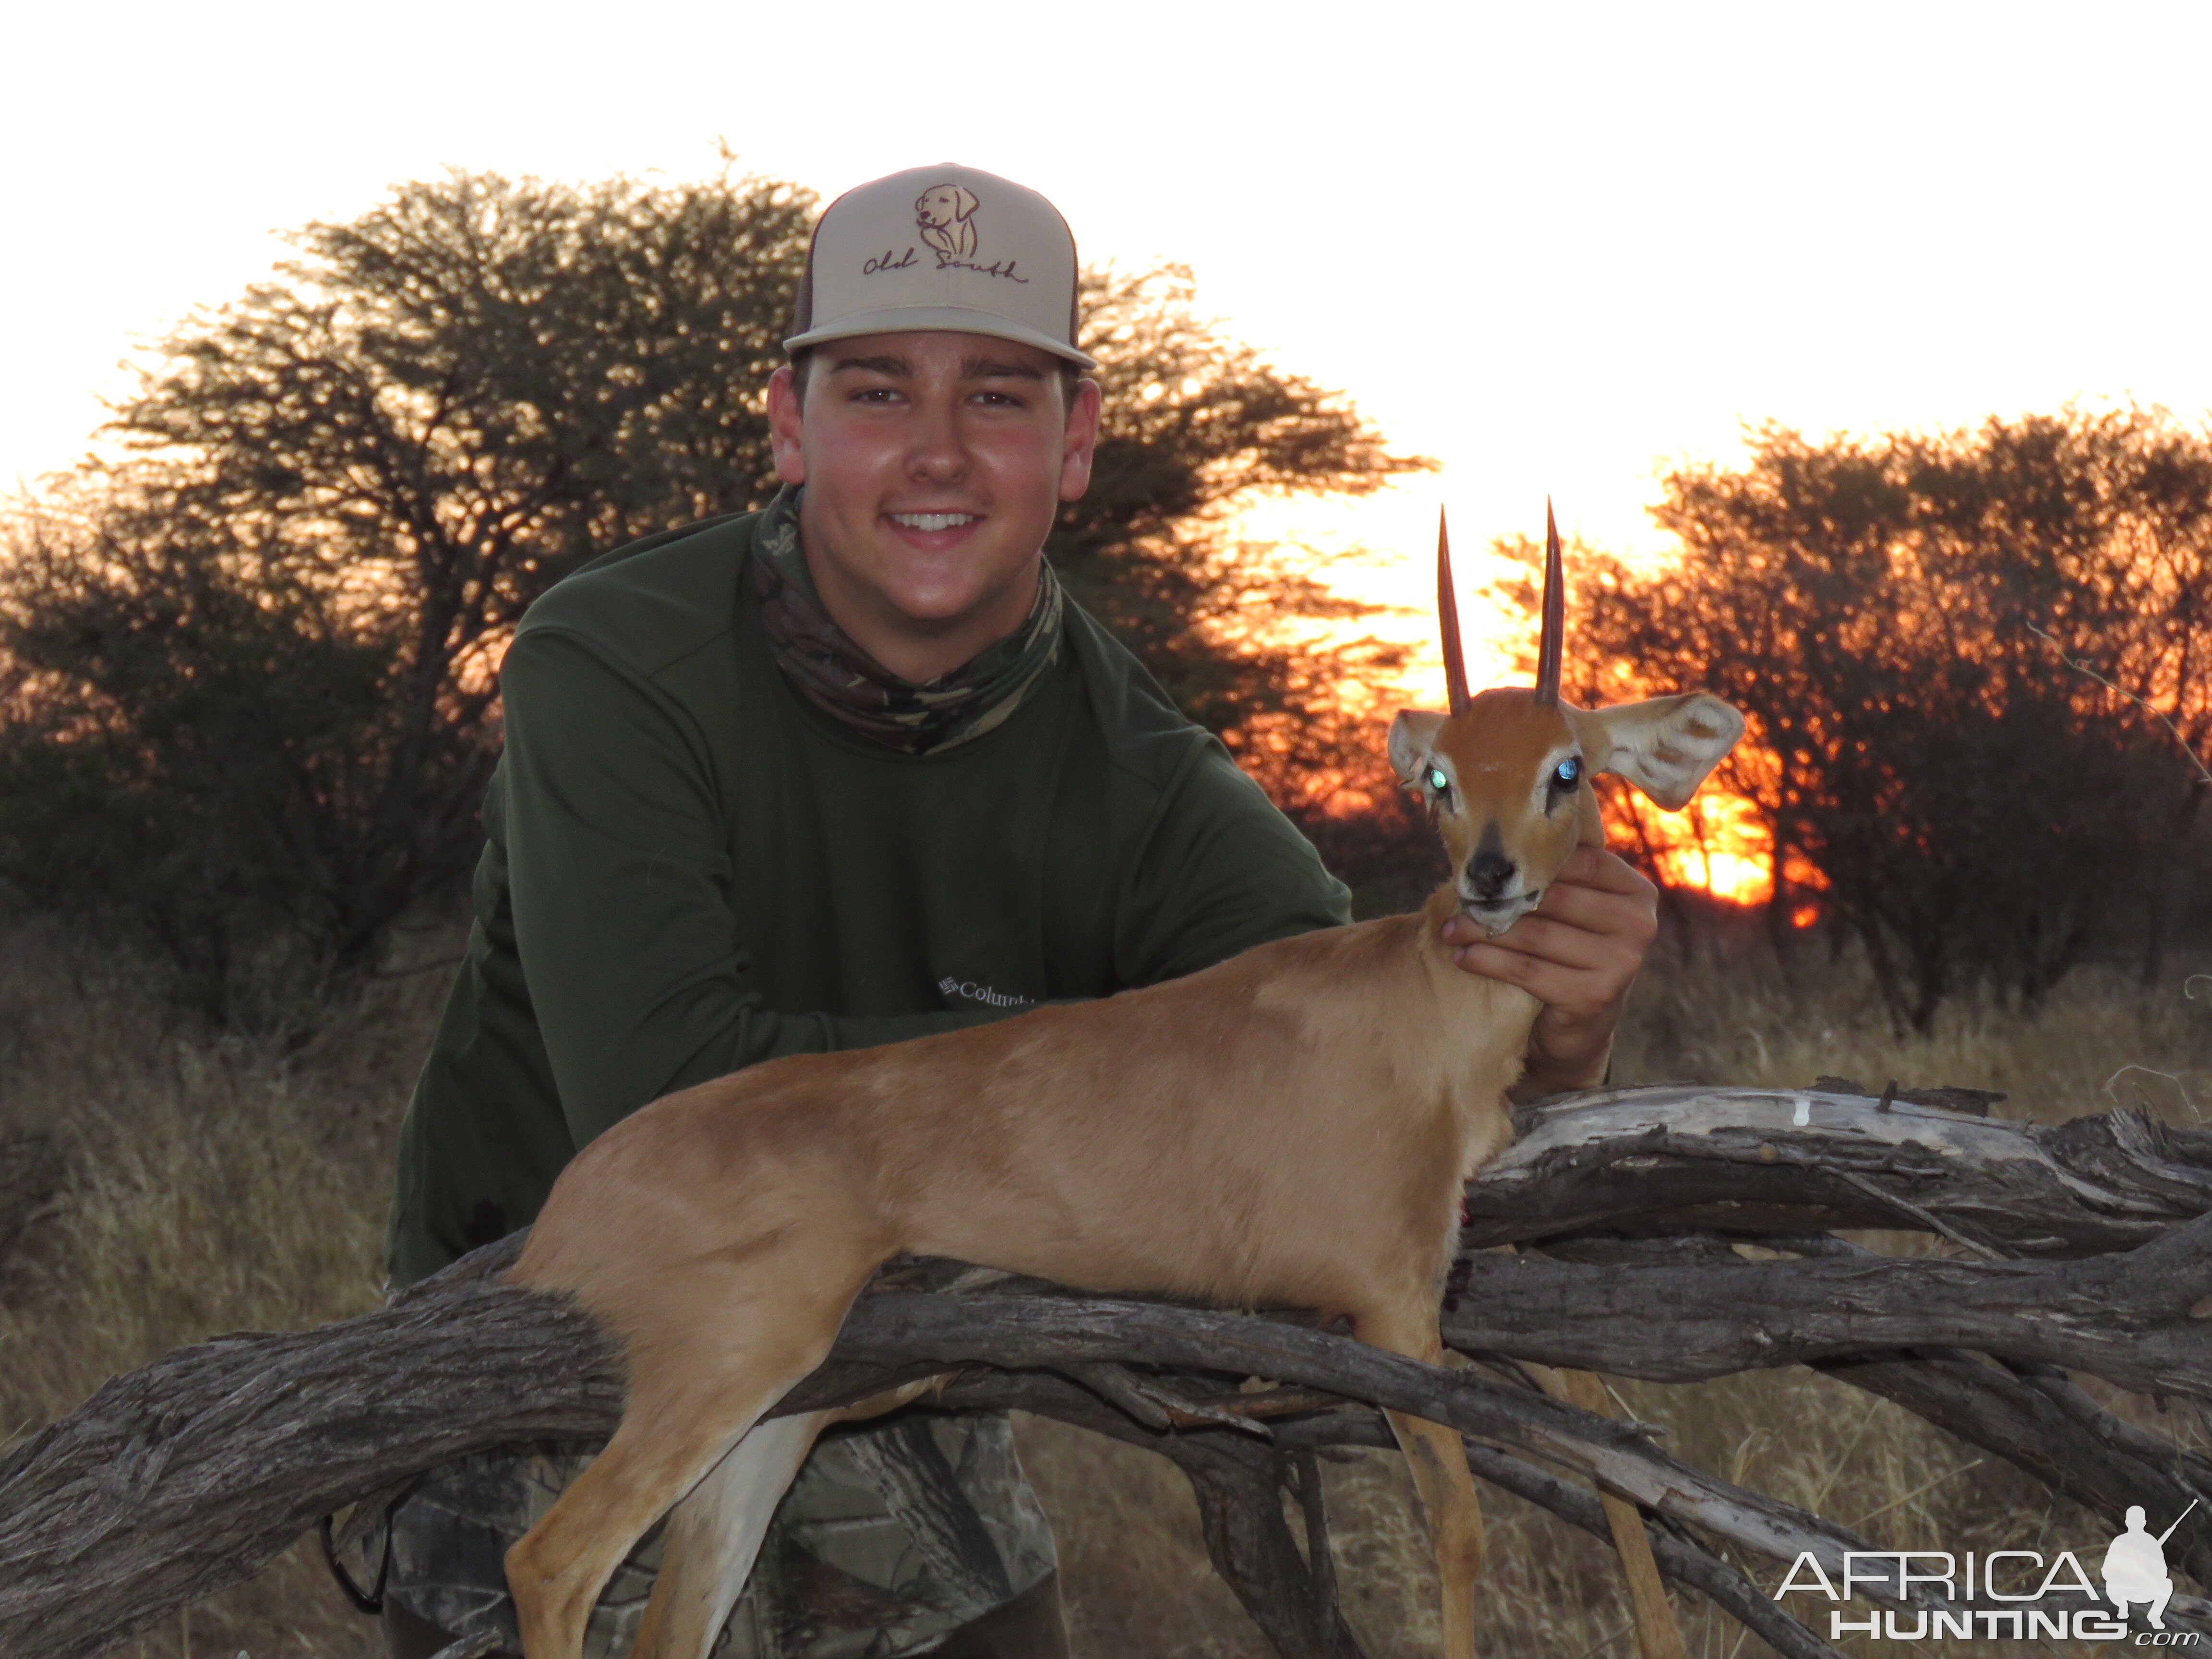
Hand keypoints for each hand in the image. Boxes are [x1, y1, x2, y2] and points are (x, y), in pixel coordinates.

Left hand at [1440, 846, 1657, 1097]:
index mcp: (1637, 894)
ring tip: (1451, 928)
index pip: (1582, 861)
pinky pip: (1526, 969)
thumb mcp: (1574, 914)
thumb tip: (1496, 845)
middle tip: (1460, 898)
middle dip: (1501, 898)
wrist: (1578, 1031)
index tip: (1490, 865)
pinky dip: (1487, 960)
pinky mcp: (1593, 996)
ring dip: (1484, 929)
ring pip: (1535, 933)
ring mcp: (1621, 963)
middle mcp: (1639, 926)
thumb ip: (1559, 879)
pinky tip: (1462, 956)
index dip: (1532, 860)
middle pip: (1554, 897)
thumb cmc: (1569, 957)